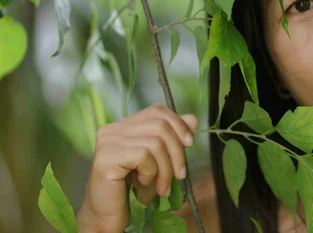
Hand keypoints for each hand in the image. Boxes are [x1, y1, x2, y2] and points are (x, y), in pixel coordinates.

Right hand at [76, 104, 198, 231]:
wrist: (107, 215)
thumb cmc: (132, 188)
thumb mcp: (157, 160)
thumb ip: (172, 138)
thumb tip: (193, 120)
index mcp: (124, 125)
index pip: (157, 111)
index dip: (178, 123)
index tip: (190, 143)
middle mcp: (113, 129)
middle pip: (160, 125)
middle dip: (177, 152)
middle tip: (180, 175)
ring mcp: (107, 142)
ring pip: (155, 143)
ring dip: (166, 169)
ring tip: (162, 187)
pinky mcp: (106, 158)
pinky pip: (143, 156)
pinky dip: (151, 173)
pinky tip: (142, 184)